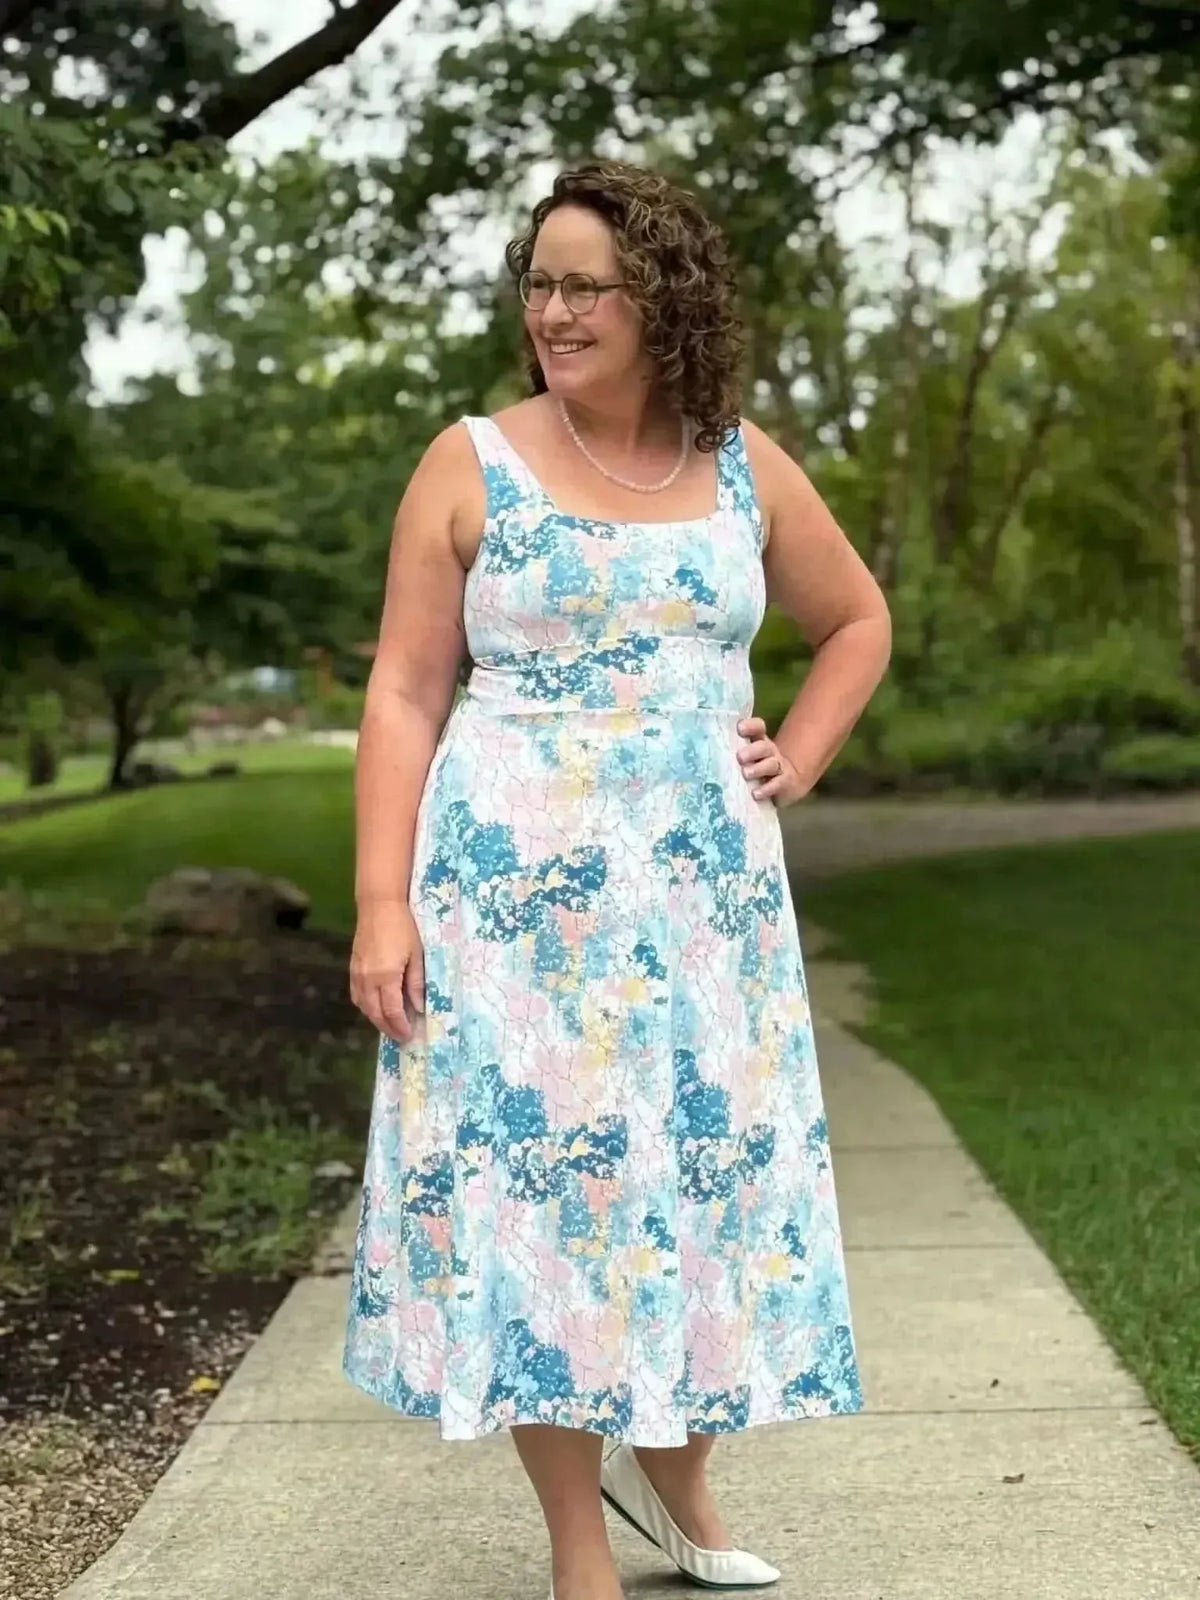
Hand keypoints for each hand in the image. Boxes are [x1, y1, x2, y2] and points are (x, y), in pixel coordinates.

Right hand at [350, 899, 424, 1042]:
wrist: (378, 905)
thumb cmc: (403, 927)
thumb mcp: (417, 954)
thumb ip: (416, 983)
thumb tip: (419, 1007)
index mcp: (386, 976)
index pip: (392, 1011)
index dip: (400, 1026)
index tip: (409, 1036)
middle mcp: (368, 979)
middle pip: (375, 1013)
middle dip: (388, 1028)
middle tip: (400, 1037)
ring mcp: (357, 973)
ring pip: (363, 1006)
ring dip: (376, 1019)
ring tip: (390, 1025)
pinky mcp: (353, 967)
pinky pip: (356, 995)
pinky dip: (366, 1006)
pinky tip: (375, 1007)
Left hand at [736, 716, 803, 806]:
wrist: (786, 784)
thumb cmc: (757, 768)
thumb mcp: (746, 759)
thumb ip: (732, 753)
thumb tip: (708, 753)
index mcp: (759, 741)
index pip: (758, 728)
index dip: (751, 726)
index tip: (740, 728)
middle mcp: (770, 751)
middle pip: (764, 747)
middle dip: (752, 751)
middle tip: (740, 757)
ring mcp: (779, 767)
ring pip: (771, 764)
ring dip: (758, 769)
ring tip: (746, 774)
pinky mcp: (785, 783)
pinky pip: (777, 784)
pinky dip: (766, 789)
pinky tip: (756, 794)